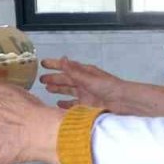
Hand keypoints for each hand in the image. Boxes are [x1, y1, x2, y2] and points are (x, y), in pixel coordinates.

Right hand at [40, 58, 158, 114]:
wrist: (122, 101)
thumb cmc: (108, 86)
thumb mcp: (88, 77)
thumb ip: (73, 70)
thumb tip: (62, 58)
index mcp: (84, 72)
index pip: (66, 67)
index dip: (54, 65)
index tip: (43, 63)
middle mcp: (84, 82)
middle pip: (65, 79)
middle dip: (53, 78)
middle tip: (41, 79)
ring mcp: (85, 93)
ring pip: (68, 91)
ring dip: (58, 89)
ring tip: (47, 89)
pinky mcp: (88, 105)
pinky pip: (73, 104)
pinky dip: (65, 104)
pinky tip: (58, 104)